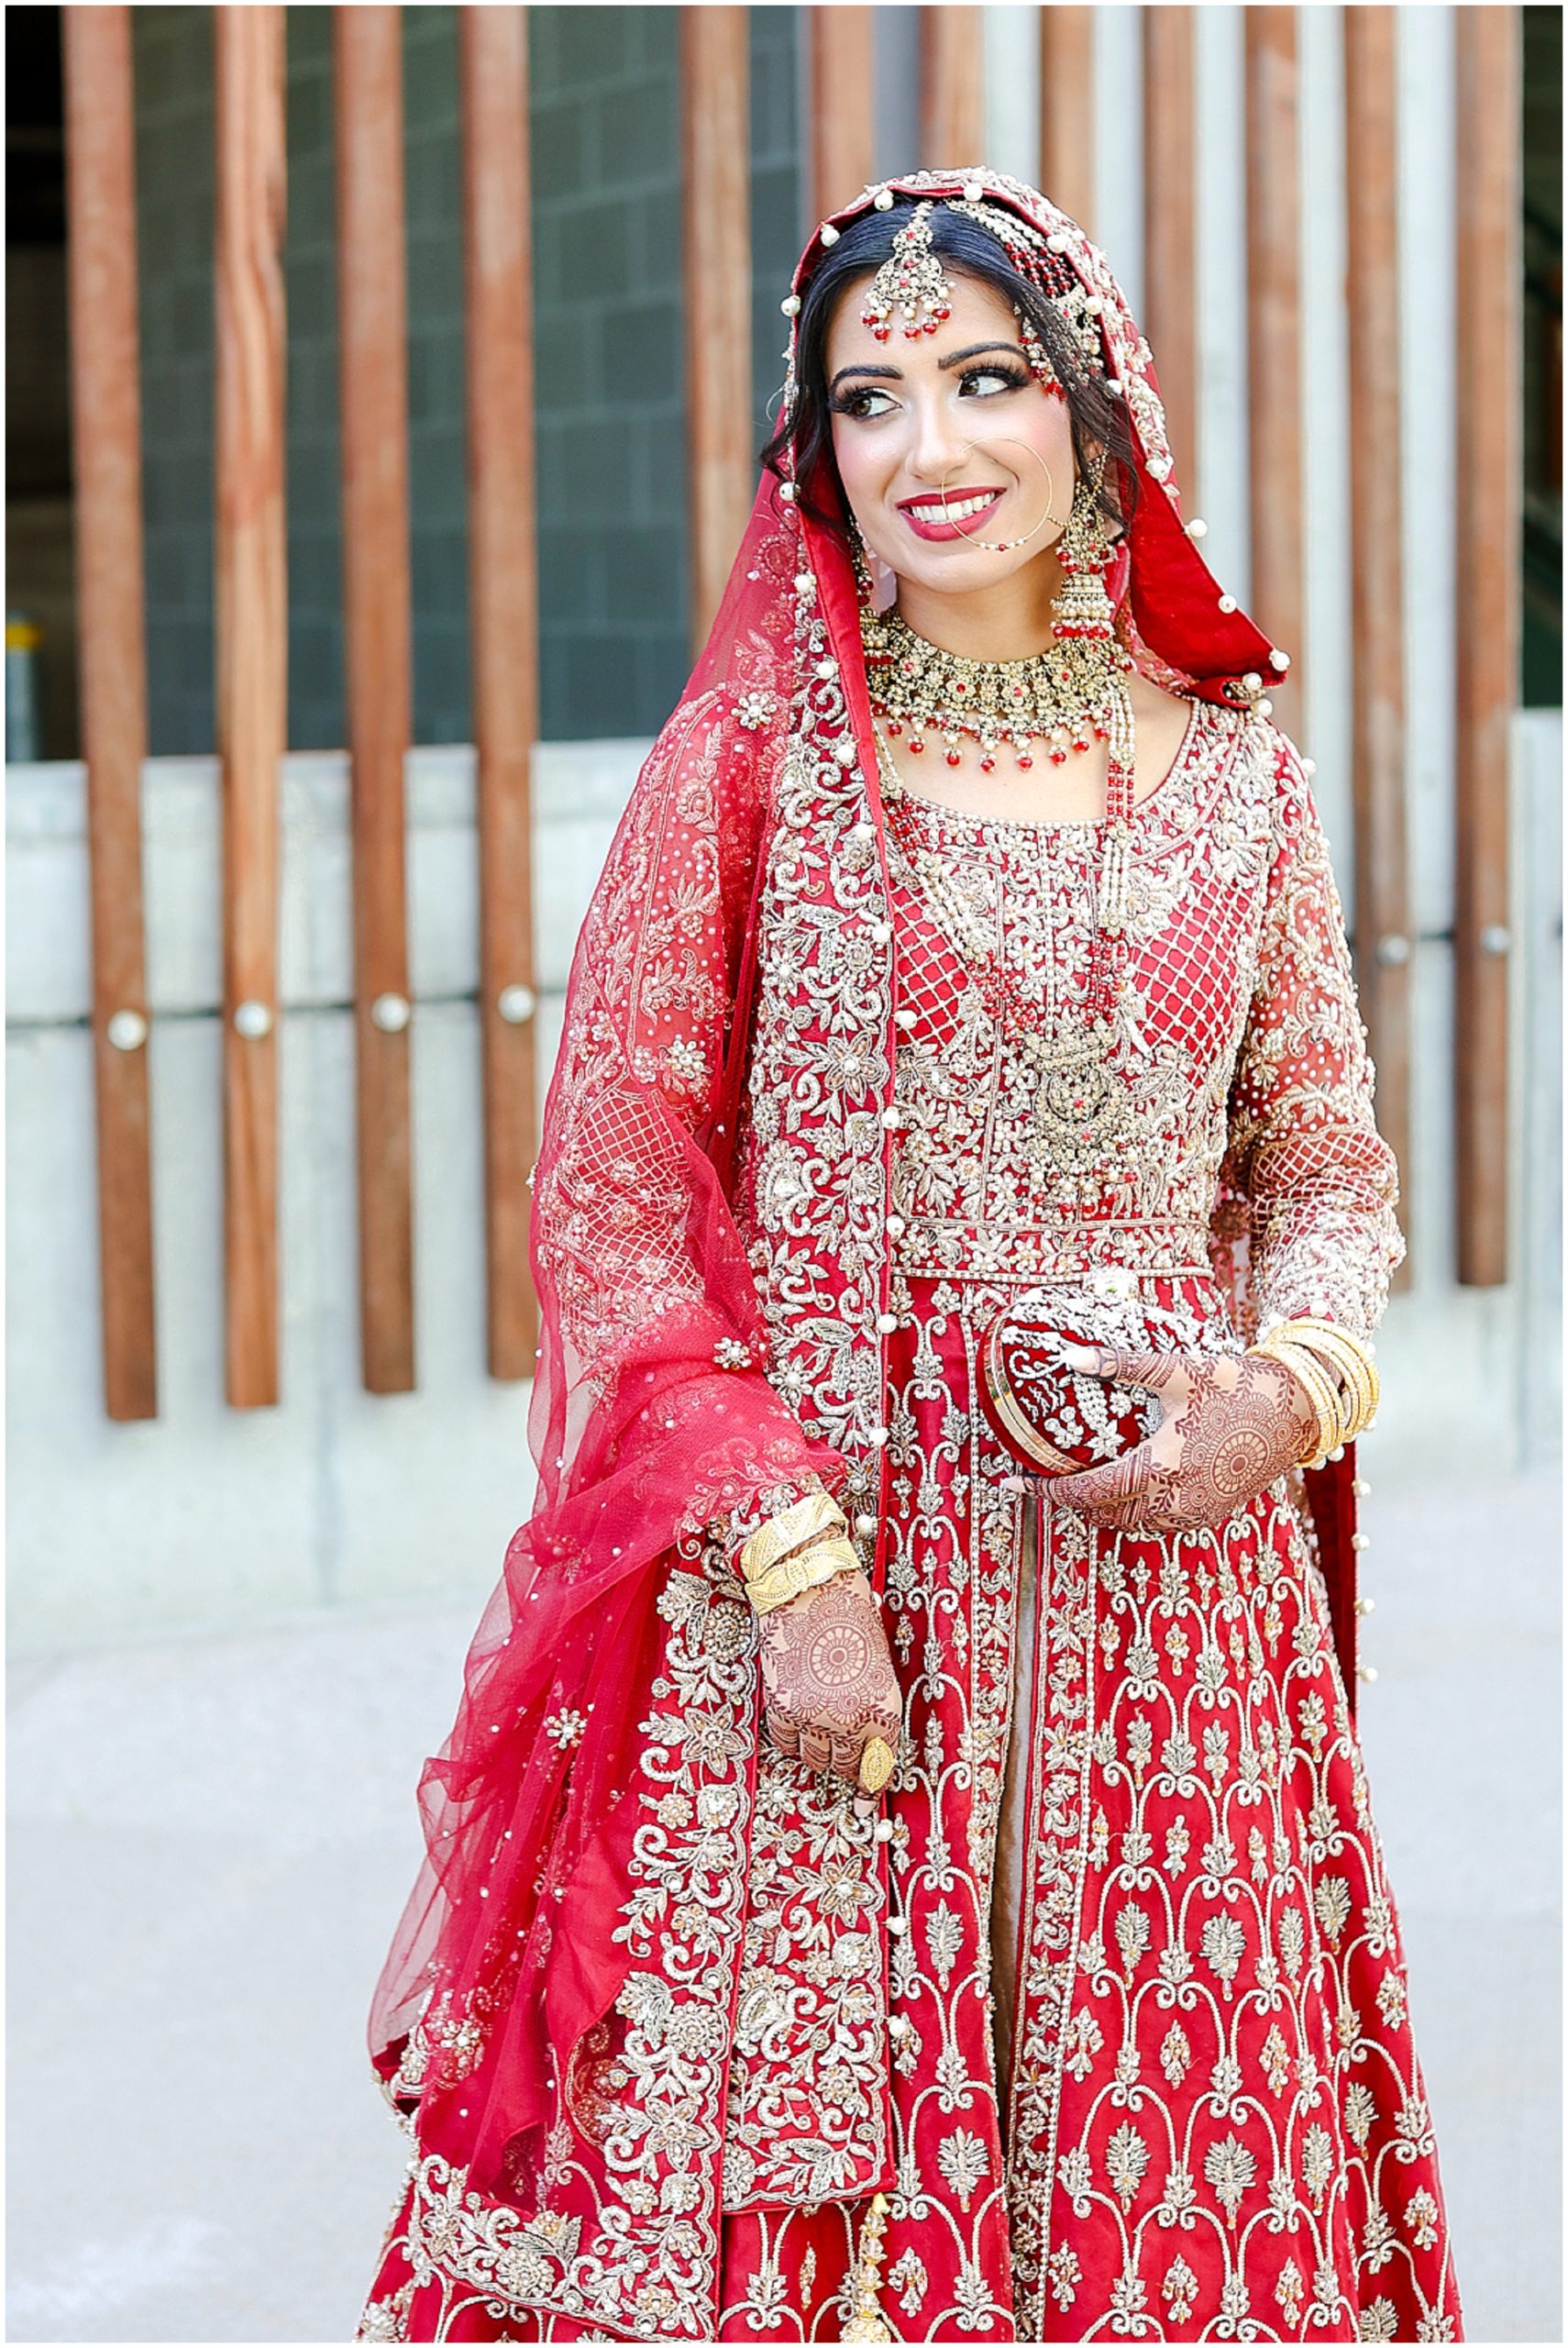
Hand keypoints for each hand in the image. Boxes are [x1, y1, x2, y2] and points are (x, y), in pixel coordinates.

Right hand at [759, 1568, 902, 1790]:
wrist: (808, 1587)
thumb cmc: (850, 1615)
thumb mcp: (878, 1663)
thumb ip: (874, 1704)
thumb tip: (867, 1739)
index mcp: (882, 1709)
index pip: (879, 1765)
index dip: (873, 1782)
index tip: (867, 1795)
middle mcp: (849, 1721)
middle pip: (846, 1766)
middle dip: (847, 1770)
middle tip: (845, 1772)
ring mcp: (812, 1717)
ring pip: (815, 1758)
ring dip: (820, 1754)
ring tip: (822, 1740)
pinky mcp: (782, 1708)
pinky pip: (786, 1742)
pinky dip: (793, 1740)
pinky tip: (799, 1728)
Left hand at [1047, 1343, 1315, 1533]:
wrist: (1298, 1409)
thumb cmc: (1236, 1385)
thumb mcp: (1175, 1370)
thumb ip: (1121, 1364)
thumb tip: (1069, 1355)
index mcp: (1159, 1469)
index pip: (1087, 1493)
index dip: (1045, 1491)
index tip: (1012, 1483)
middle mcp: (1175, 1501)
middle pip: (1105, 1515)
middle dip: (1070, 1502)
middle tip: (1043, 1482)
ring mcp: (1196, 1513)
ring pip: (1132, 1524)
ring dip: (1104, 1510)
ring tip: (1080, 1485)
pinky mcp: (1212, 1514)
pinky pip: (1160, 1524)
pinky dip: (1136, 1512)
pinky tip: (1130, 1488)